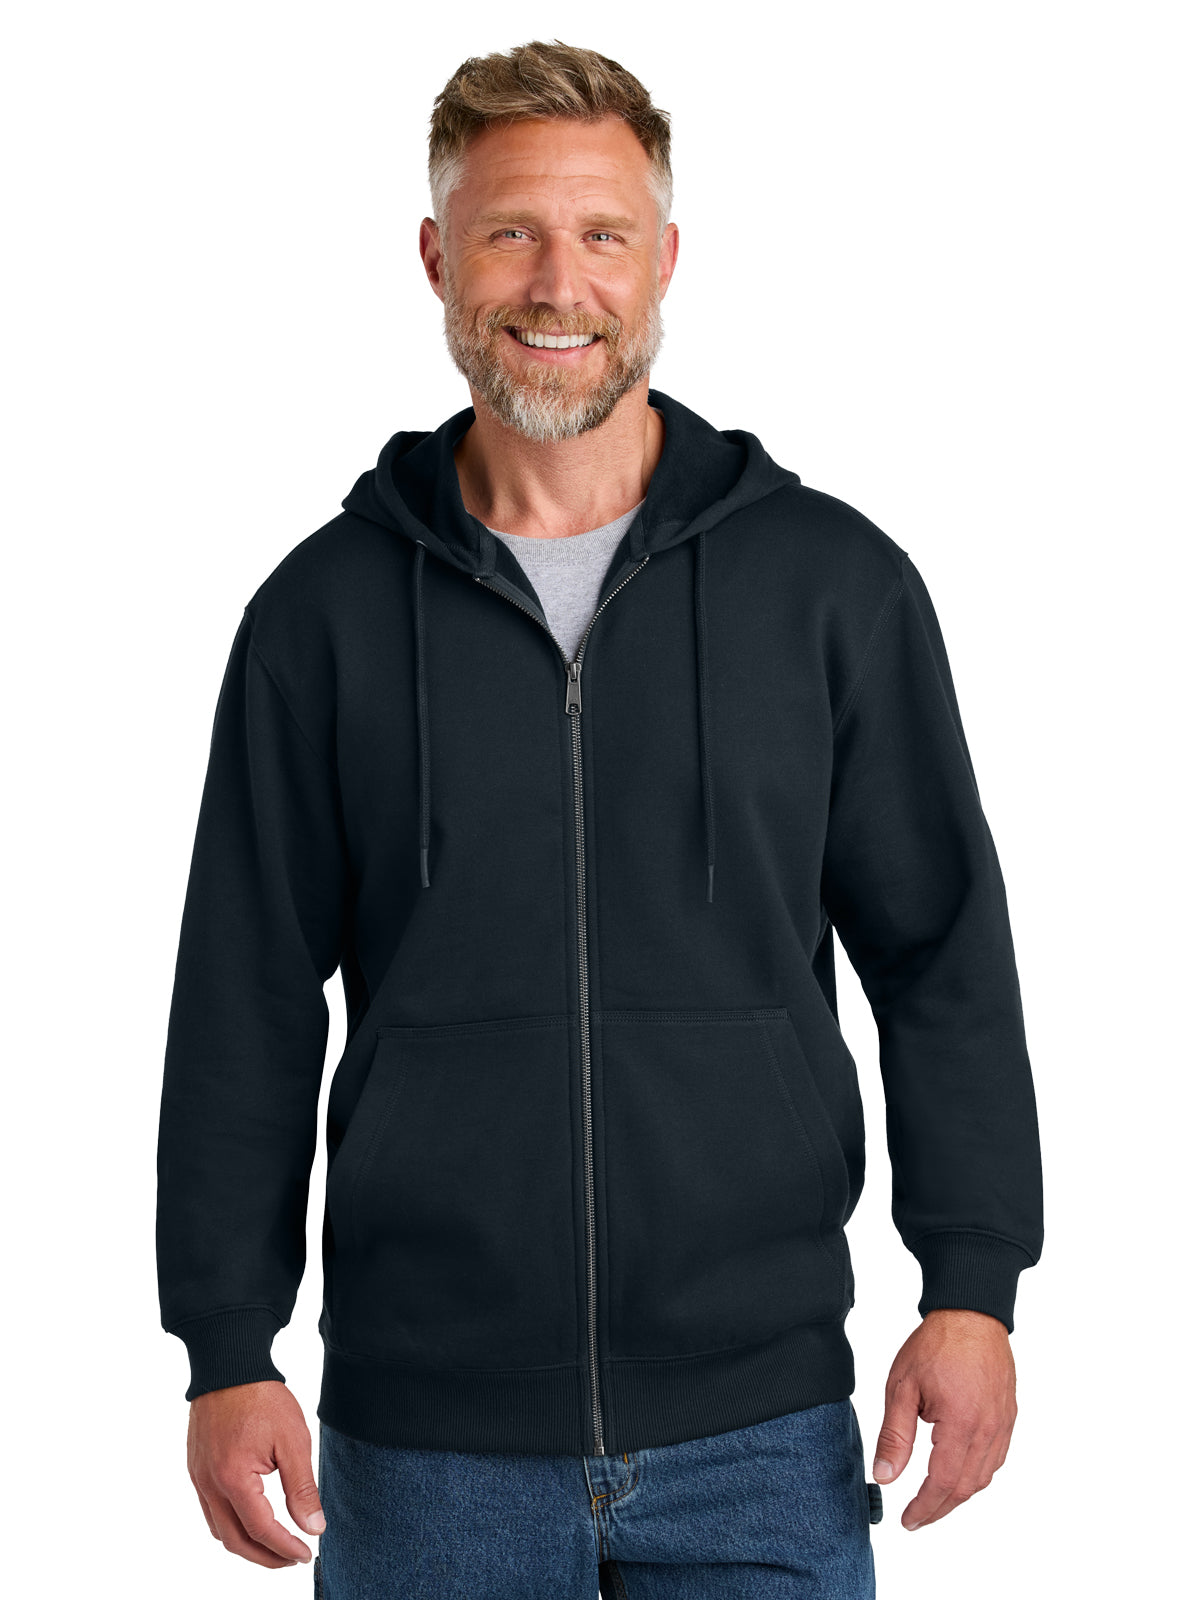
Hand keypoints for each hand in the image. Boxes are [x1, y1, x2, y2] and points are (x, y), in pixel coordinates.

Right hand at [186, 1380, 325, 1566]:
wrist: (230, 1364)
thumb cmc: (261, 1397)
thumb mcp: (293, 1440)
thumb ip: (302, 1488)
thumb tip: (313, 1527)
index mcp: (233, 1478)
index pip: (260, 1530)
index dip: (285, 1548)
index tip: (305, 1554)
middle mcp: (209, 1484)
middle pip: (234, 1540)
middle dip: (265, 1556)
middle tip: (292, 1558)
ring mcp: (199, 1477)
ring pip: (218, 1529)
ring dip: (246, 1544)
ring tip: (274, 1544)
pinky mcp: (196, 1468)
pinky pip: (209, 1510)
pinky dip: (230, 1524)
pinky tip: (250, 1518)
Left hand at [872, 1308, 1017, 1531]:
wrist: (971, 1313)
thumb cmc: (936, 1344)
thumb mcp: (902, 1387)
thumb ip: (895, 1436)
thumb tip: (886, 1476)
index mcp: (961, 1424)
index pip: (943, 1482)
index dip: (924, 1507)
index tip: (907, 1521)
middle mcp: (988, 1430)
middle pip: (966, 1487)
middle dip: (940, 1508)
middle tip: (917, 1517)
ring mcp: (1002, 1424)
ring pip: (984, 1476)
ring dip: (959, 1494)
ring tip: (934, 1500)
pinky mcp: (1008, 1416)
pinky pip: (996, 1458)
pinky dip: (977, 1474)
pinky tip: (959, 1473)